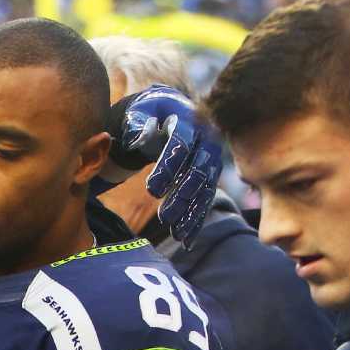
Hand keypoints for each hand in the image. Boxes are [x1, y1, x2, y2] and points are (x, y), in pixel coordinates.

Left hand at [106, 85, 222, 244]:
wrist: (170, 111)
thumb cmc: (149, 113)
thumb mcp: (140, 111)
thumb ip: (137, 124)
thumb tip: (139, 139)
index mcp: (188, 119)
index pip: (180, 145)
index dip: (167, 167)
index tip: (150, 190)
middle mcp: (206, 139)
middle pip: (198, 170)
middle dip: (182, 195)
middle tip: (164, 217)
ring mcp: (211, 158)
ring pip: (205, 188)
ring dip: (192, 212)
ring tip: (176, 234)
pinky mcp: (209, 175)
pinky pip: (206, 198)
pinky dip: (196, 219)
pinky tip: (187, 239)